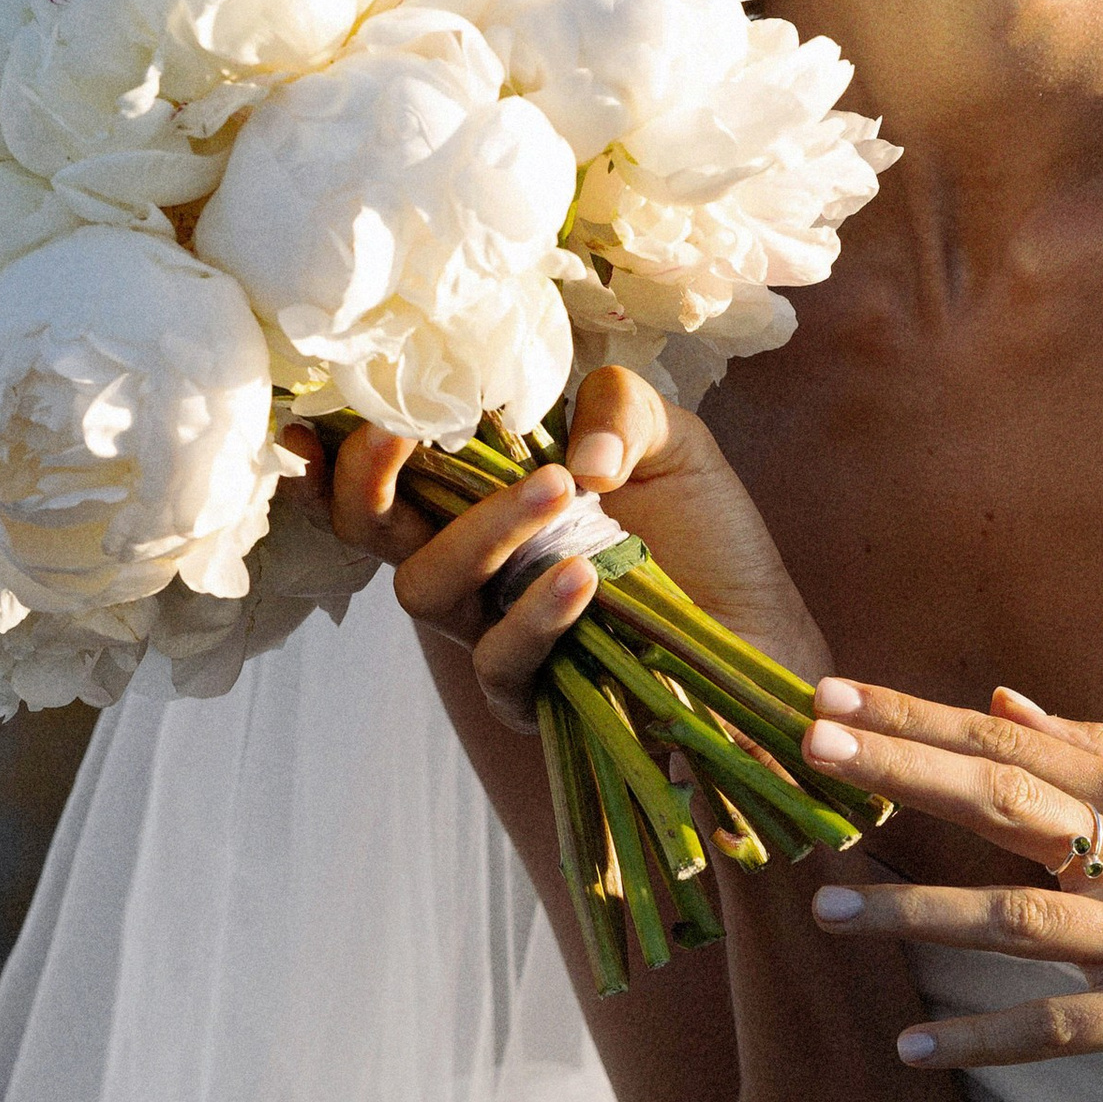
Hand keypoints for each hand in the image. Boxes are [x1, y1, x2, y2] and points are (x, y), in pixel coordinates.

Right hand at [283, 369, 833, 739]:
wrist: (763, 629)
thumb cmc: (706, 534)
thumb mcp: (670, 441)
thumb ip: (617, 406)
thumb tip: (572, 453)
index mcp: (482, 495)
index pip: (387, 471)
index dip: (342, 448)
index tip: (339, 412)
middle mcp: (470, 564)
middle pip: (372, 532)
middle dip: (370, 483)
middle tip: (400, 435)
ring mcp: (490, 629)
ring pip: (426, 589)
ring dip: (480, 532)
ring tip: (559, 489)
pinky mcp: (531, 695)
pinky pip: (499, 658)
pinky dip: (535, 612)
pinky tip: (583, 577)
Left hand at [798, 682, 1102, 1084]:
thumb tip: (1002, 703)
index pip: (1008, 743)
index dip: (913, 719)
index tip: (827, 694)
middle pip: (999, 802)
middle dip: (895, 773)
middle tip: (802, 750)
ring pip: (1014, 914)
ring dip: (913, 908)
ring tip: (822, 906)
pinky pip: (1061, 1026)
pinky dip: (985, 1034)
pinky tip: (913, 1045)